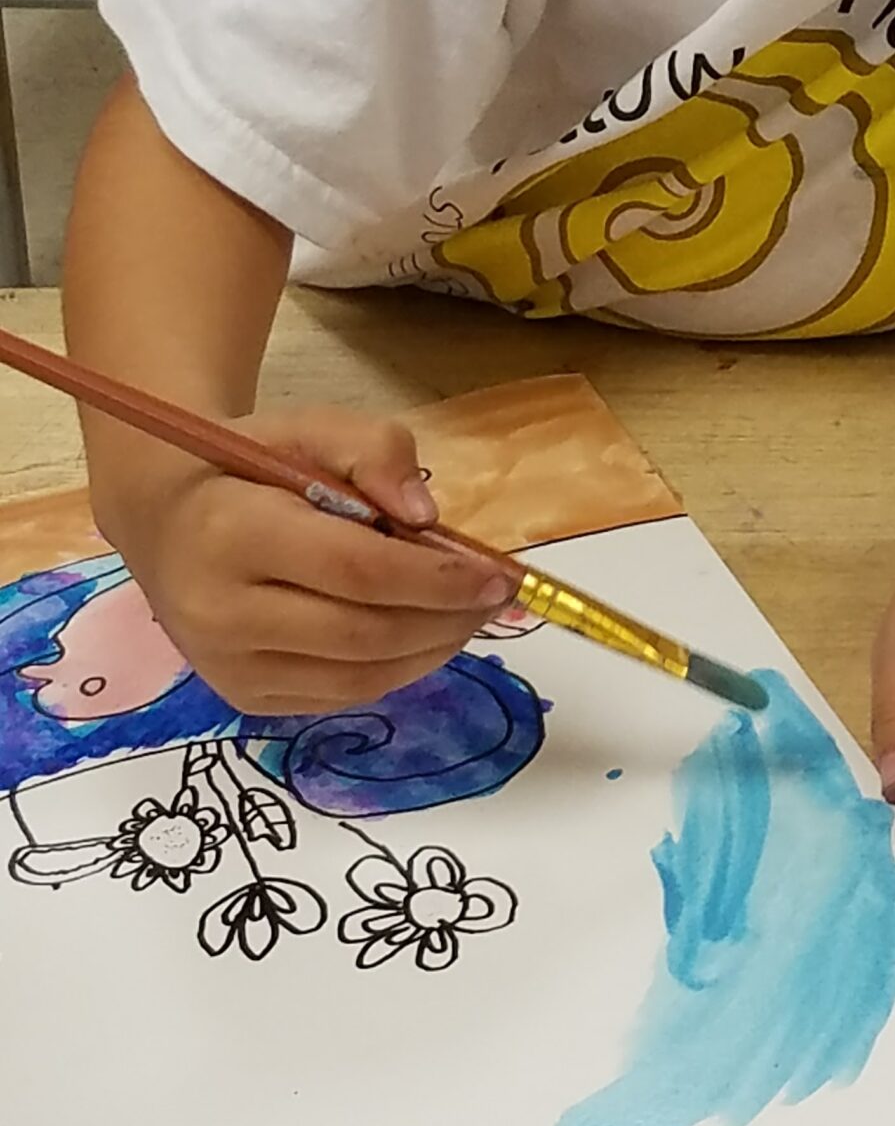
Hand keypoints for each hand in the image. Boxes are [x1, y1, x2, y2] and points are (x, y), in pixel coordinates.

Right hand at [101, 406, 515, 715]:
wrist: (167, 520)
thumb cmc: (249, 466)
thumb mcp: (310, 428)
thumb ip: (375, 452)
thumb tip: (426, 516)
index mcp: (232, 533)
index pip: (355, 570)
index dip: (436, 579)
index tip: (496, 574)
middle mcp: (219, 613)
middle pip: (362, 634)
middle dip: (446, 620)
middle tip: (496, 598)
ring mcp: (226, 666)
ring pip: (357, 678)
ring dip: (430, 651)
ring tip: (470, 617)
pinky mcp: (241, 697)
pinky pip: (338, 696)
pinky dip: (394, 671)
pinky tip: (422, 637)